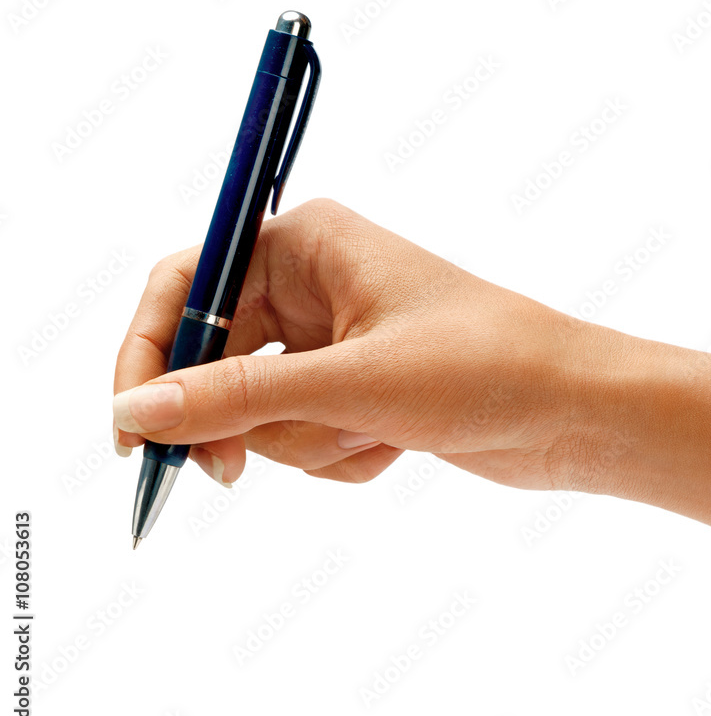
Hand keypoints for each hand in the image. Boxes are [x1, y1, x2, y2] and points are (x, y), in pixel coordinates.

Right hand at [113, 198, 613, 488]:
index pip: (186, 284)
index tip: (131, 428)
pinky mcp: (357, 393)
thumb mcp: (351, 382)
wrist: (575, 412)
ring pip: (262, 414)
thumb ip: (237, 396)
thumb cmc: (485, 366)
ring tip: (377, 433)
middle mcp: (314, 285)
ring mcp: (335, 344)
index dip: (149, 354)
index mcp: (307, 242)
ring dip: (312, 442)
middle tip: (233, 473)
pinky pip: (305, 440)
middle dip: (243, 420)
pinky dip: (341, 456)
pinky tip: (397, 446)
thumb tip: (136, 413)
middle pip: (216, 361)